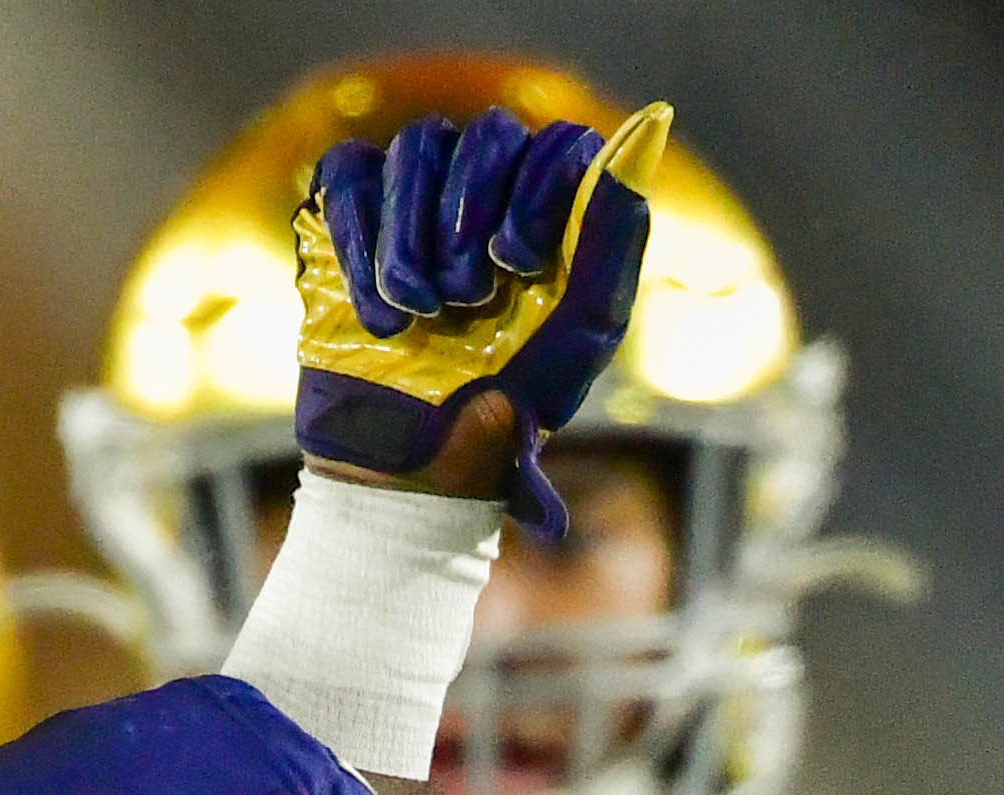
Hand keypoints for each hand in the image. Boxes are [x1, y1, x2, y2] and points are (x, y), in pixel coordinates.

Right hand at [289, 100, 669, 536]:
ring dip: (415, 236)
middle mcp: (490, 190)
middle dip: (472, 212)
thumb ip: (614, 239)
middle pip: (490, 133)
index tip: (515, 261)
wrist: (412, 463)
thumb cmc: (508, 405)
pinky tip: (381, 313)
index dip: (538, 187)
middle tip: (466, 296)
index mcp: (554, 216)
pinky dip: (363, 244)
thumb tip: (651, 122)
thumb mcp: (578, 337)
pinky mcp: (351, 207)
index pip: (562, 142)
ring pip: (418, 146)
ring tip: (422, 311)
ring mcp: (418, 192)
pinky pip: (352, 177)